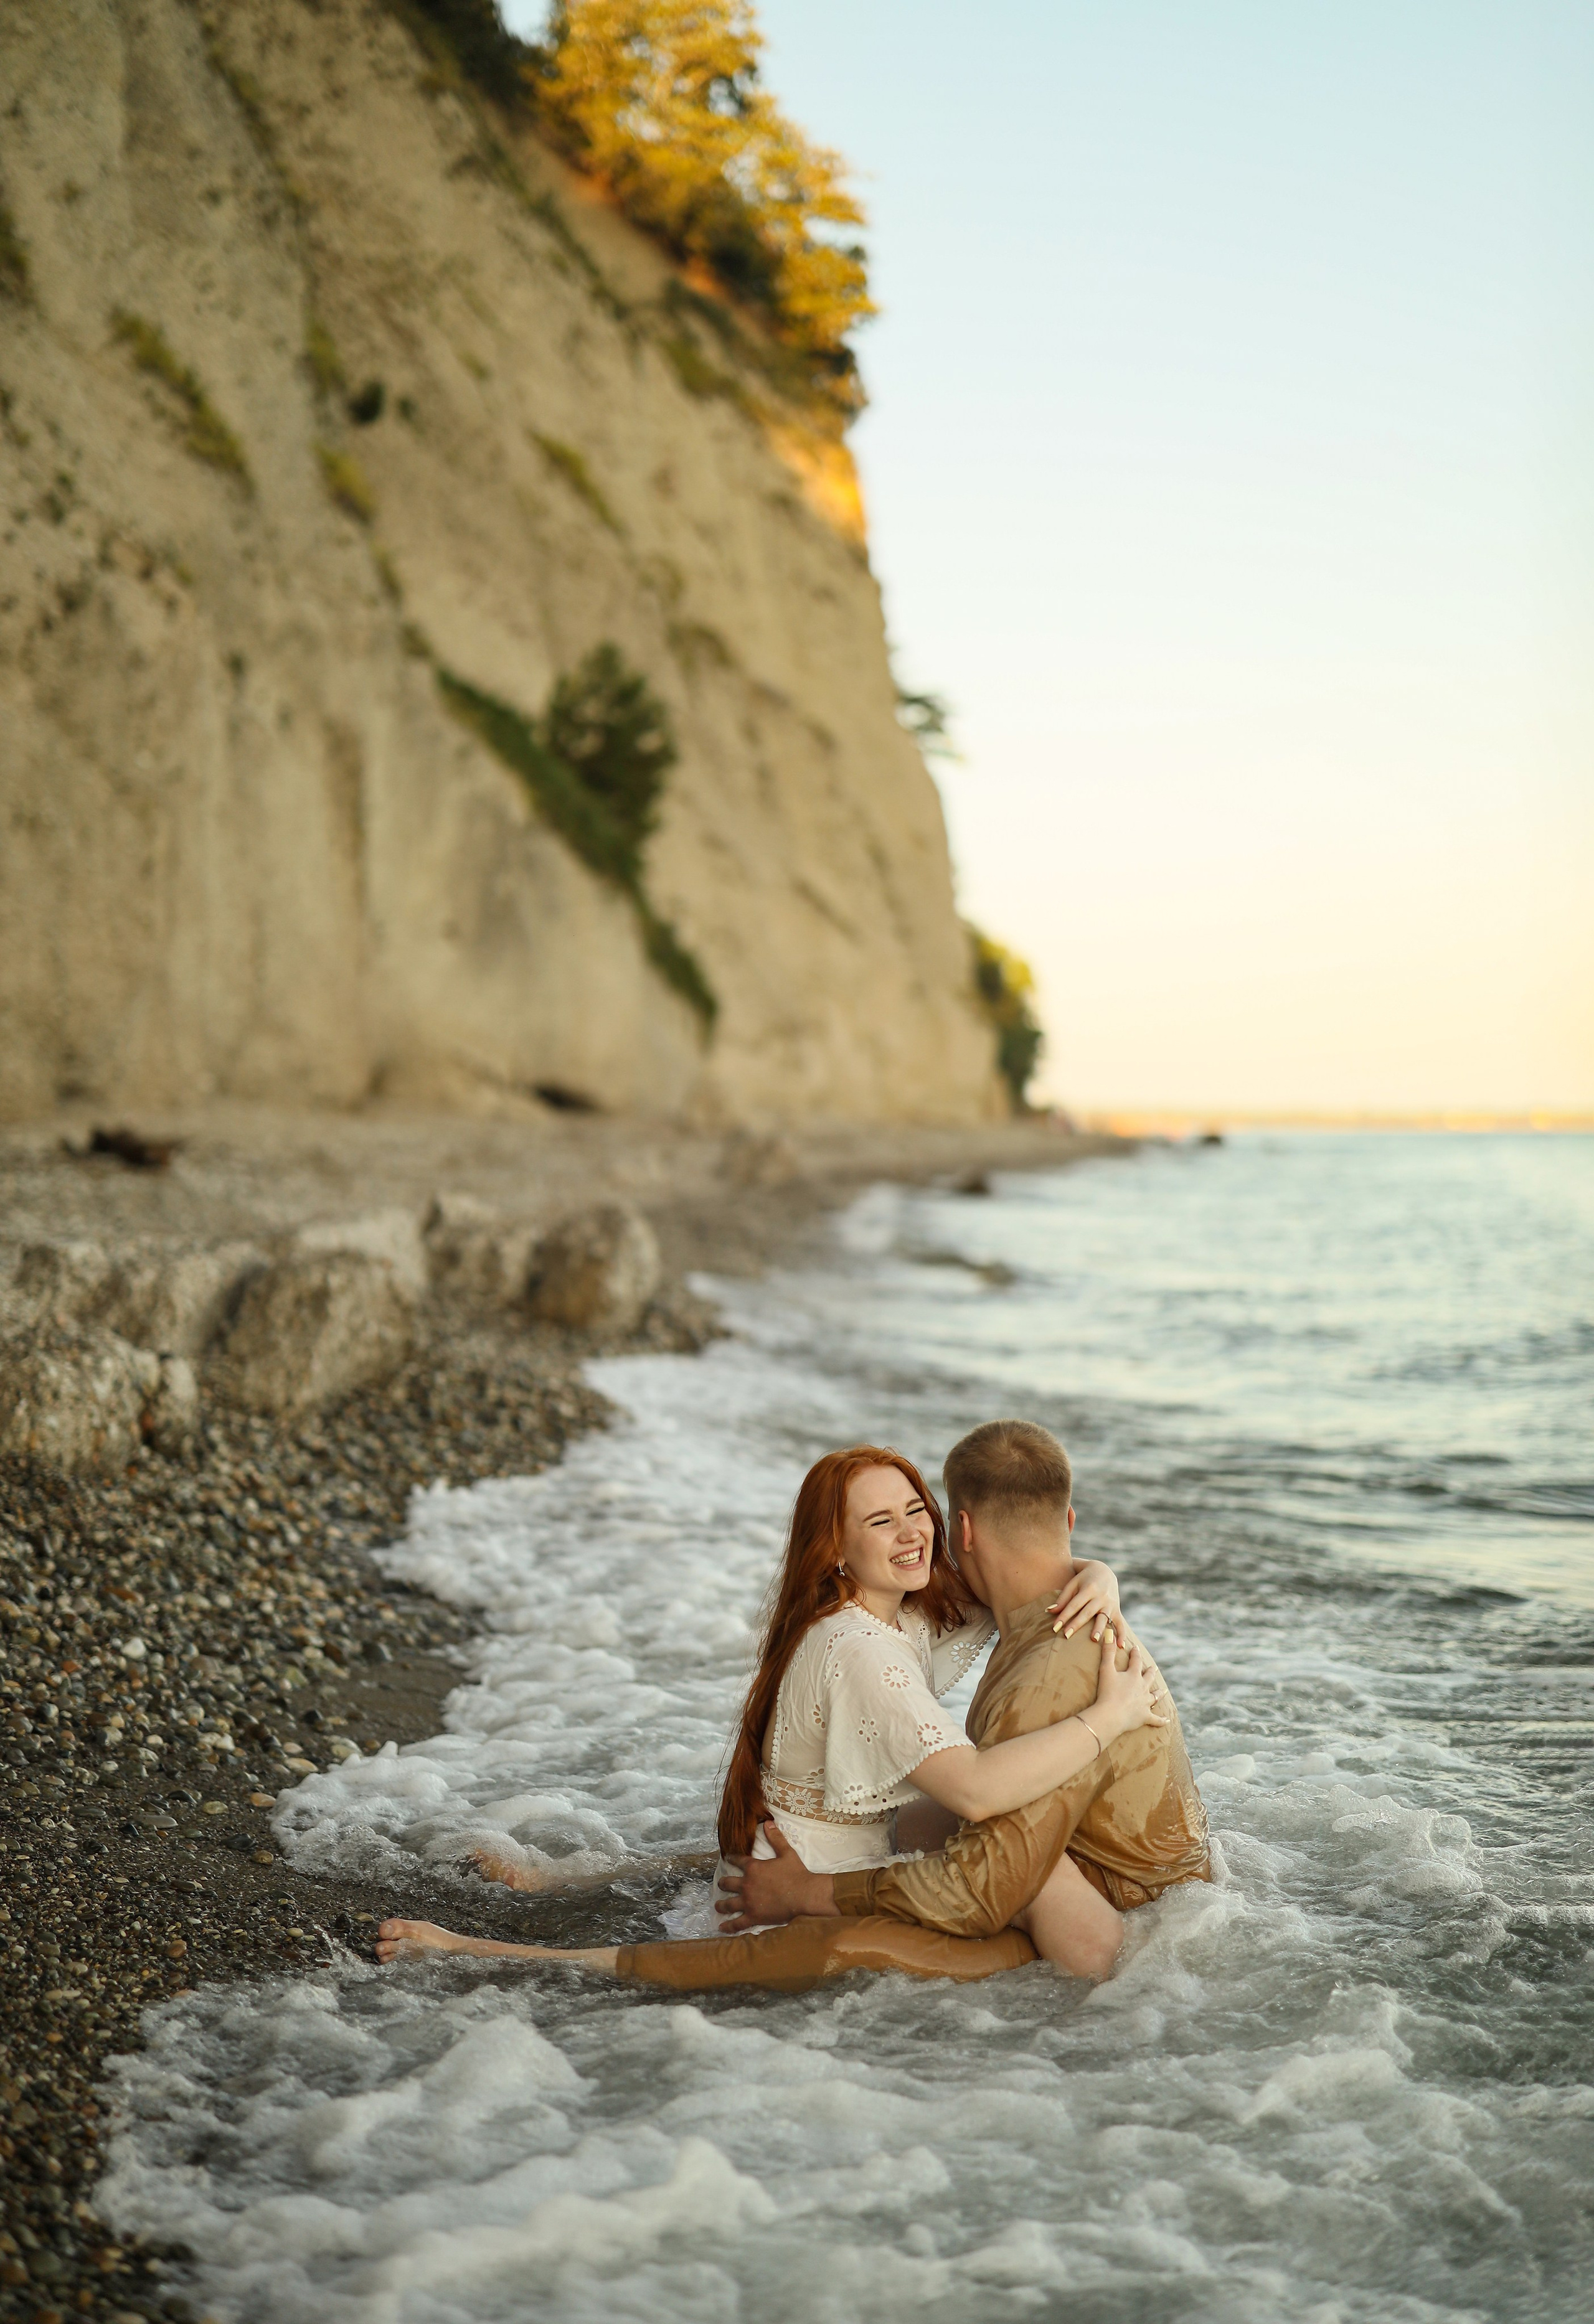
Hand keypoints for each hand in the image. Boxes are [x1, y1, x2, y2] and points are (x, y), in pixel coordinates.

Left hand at [715, 1821, 836, 1930]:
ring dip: (721, 1904)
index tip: (727, 1858)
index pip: (738, 1860)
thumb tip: (768, 1822)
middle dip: (723, 1883)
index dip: (731, 1858)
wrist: (804, 1895)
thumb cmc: (796, 1873)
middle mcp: (746, 1884)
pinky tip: (721, 1928)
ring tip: (717, 1905)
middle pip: (728, 1883)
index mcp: (753, 1868)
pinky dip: (728, 1926)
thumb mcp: (786, 1852)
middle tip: (721, 1883)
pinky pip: (737, 1923)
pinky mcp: (753, 1917)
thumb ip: (775, 1838)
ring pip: (728, 1904)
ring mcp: (748, 1902)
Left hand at [1049, 1557, 1137, 1648]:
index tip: (1055, 1627)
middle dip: (1077, 1624)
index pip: (1074, 1604)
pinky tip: (1120, 1646)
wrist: (1104, 1571)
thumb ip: (1062, 1598)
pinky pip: (1121, 1623)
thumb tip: (1049, 1611)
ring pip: (1104, 1618)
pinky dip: (1121, 1634)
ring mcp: (1110, 1604)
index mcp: (1088, 1588)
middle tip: (1066, 1636)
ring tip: (1094, 1640)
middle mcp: (1101, 1596)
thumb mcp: (1073, 1584)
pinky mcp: (1117, 1610)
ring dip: (1099, 1628)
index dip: (1064, 1616)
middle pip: (1087, 1612)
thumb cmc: (1083, 1579)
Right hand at [1088, 1631, 1168, 1742]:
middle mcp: (1142, 1688)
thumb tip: (1109, 1633)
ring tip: (1163, 1690)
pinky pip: (1155, 1719)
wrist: (1111, 1715)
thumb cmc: (1107, 1692)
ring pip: (1155, 1696)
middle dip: (1151, 1672)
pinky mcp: (1144, 1717)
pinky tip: (1167, 1720)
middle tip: (1154, 1668)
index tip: (1136, 1648)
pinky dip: (1161, 1720)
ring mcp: (1145, 1703)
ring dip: (1159, 1693)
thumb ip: (1107, 1652)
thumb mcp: (1106, 1669)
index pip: (1136, 1661)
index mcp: (1133, 1676)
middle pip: (1149, 1677)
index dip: (1135, 1654)